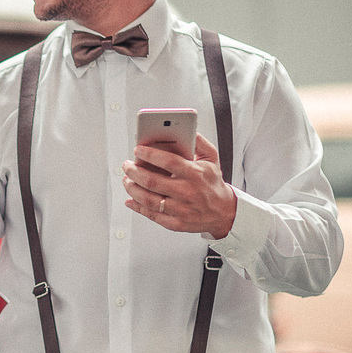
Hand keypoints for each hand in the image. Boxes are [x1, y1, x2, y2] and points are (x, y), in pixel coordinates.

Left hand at [122, 133, 236, 237]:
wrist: (224, 212)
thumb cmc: (213, 183)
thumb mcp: (212, 159)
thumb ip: (199, 142)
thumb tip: (187, 129)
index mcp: (195, 174)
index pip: (169, 161)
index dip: (150, 154)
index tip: (137, 149)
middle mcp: (188, 192)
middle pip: (153, 181)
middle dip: (134, 172)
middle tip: (127, 166)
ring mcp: (182, 209)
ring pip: (149, 199)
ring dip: (132, 189)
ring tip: (126, 180)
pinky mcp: (177, 223)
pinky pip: (152, 215)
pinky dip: (137, 207)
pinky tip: (130, 199)